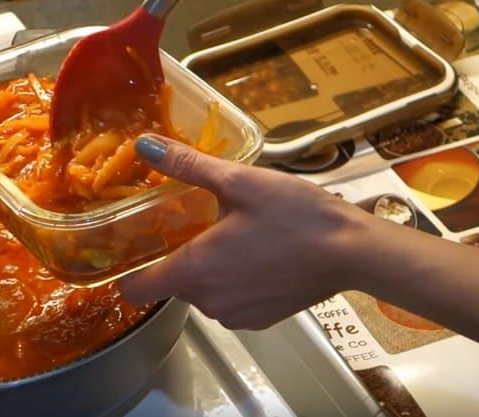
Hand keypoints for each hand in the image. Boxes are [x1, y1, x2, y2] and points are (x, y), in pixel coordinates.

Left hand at [120, 134, 371, 329]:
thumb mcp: (239, 181)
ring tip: (234, 235)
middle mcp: (208, 302)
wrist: (352, 251)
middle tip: (199, 222)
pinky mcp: (259, 321)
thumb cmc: (295, 215)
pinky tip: (257, 256)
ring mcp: (235, 316)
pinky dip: (233, 282)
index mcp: (194, 270)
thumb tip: (144, 144)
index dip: (126, 270)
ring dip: (208, 268)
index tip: (134, 246)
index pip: (134, 289)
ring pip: (202, 292)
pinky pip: (228, 302)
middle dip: (179, 255)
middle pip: (171, 284)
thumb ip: (186, 165)